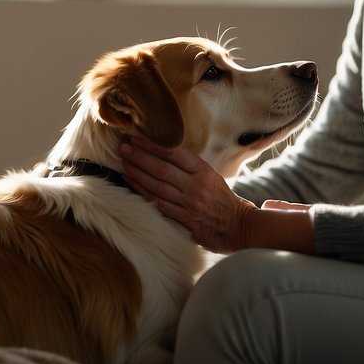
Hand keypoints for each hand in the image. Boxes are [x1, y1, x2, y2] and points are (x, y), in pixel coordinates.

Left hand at [119, 136, 257, 252]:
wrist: (240, 226)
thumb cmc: (223, 199)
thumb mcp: (212, 176)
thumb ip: (190, 167)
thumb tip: (164, 152)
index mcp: (204, 171)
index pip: (174, 153)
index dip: (153, 145)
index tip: (137, 137)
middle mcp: (196, 186)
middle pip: (162, 169)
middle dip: (140, 157)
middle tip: (123, 148)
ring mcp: (190, 204)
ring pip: (157, 186)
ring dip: (137, 174)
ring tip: (124, 163)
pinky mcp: (185, 220)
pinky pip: (159, 204)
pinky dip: (143, 193)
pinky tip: (132, 184)